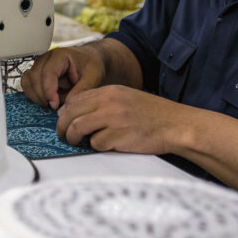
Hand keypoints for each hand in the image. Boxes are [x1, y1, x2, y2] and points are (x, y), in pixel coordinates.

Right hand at [20, 44, 106, 109]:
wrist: (90, 60)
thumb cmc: (92, 65)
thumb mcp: (93, 76)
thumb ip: (82, 90)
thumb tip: (66, 106)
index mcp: (59, 55)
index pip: (47, 73)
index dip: (48, 91)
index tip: (54, 105)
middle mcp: (45, 59)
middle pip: (33, 78)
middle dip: (42, 96)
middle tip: (55, 107)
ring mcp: (39, 66)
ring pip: (27, 82)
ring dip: (36, 96)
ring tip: (51, 104)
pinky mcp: (36, 74)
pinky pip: (28, 85)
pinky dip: (34, 95)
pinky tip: (47, 100)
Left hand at [56, 85, 182, 153]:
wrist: (175, 124)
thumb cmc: (151, 114)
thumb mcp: (125, 98)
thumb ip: (101, 102)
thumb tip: (73, 112)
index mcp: (110, 91)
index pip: (76, 99)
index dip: (66, 112)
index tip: (65, 120)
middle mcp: (109, 102)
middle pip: (71, 113)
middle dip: (63, 127)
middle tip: (64, 135)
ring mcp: (113, 119)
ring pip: (77, 128)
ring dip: (73, 138)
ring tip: (77, 142)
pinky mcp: (118, 137)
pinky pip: (96, 143)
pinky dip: (98, 146)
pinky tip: (108, 144)